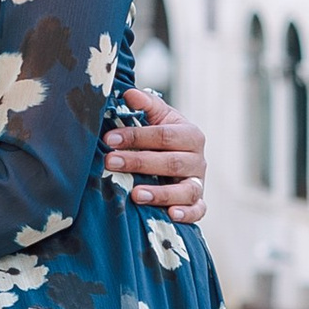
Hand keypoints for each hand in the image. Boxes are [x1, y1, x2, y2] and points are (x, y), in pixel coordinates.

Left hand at [105, 84, 204, 217]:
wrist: (177, 157)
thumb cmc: (161, 136)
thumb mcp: (157, 117)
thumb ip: (146, 105)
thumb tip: (129, 94)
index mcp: (190, 134)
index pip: (164, 135)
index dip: (136, 136)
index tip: (109, 138)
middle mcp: (198, 159)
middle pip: (172, 162)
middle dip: (140, 162)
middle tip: (110, 162)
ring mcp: (199, 182)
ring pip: (186, 189)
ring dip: (161, 193)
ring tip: (136, 194)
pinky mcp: (198, 203)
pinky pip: (198, 211)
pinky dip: (187, 213)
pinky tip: (171, 215)